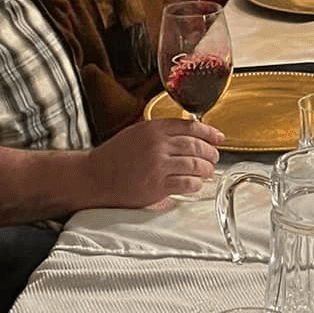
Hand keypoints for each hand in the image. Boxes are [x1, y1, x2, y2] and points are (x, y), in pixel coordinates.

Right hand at [88, 117, 223, 207]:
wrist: (94, 177)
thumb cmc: (113, 156)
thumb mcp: (136, 133)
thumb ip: (160, 131)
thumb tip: (187, 134)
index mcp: (153, 129)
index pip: (190, 127)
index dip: (209, 132)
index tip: (219, 137)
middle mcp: (157, 145)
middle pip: (196, 146)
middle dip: (211, 152)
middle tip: (214, 157)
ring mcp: (158, 166)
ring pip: (195, 165)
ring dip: (206, 169)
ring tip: (208, 171)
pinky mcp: (157, 186)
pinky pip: (187, 183)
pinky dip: (196, 184)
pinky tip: (195, 184)